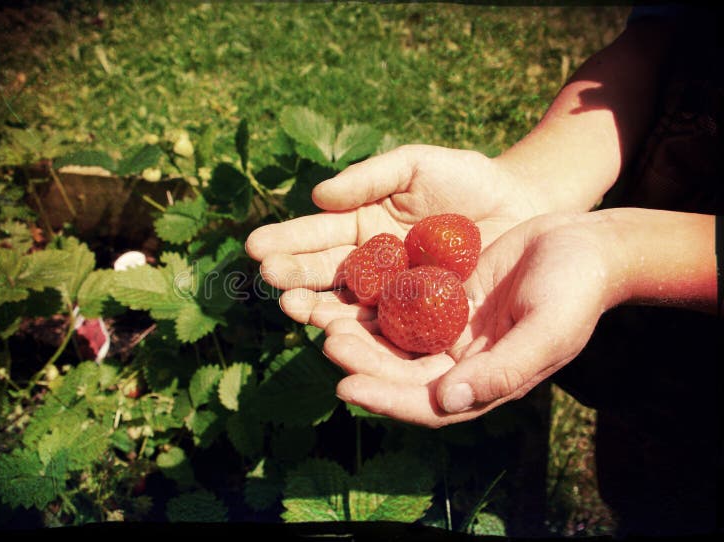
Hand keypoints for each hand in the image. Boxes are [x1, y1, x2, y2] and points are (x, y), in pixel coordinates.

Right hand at [246, 144, 540, 326]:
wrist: (524, 205)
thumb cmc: (469, 179)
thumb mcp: (416, 165)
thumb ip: (368, 177)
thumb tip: (317, 195)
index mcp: (362, 224)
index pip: (317, 235)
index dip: (287, 241)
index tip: (255, 247)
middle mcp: (371, 263)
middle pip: (326, 274)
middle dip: (295, 277)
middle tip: (268, 280)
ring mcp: (395, 293)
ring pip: (350, 304)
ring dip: (320, 307)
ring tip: (295, 308)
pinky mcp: (423, 318)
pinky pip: (389, 326)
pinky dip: (364, 331)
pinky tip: (338, 333)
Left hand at [322, 212, 622, 426]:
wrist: (587, 246)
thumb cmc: (576, 291)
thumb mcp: (546, 331)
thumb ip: (502, 370)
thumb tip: (448, 402)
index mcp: (486, 383)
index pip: (427, 404)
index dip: (385, 399)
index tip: (346, 388)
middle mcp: (463, 363)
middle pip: (401, 371)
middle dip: (363, 361)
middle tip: (327, 342)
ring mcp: (452, 329)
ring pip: (396, 339)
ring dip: (360, 333)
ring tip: (323, 318)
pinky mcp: (445, 296)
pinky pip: (404, 301)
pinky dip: (376, 300)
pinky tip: (347, 287)